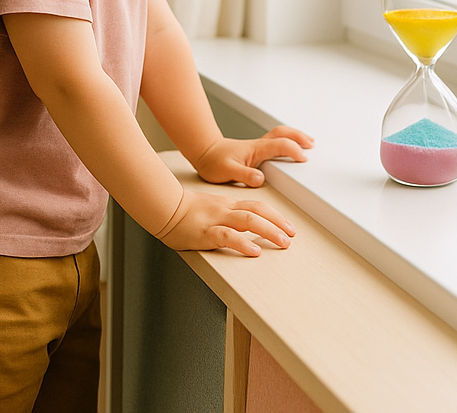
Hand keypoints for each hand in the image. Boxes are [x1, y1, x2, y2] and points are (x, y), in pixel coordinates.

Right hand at [155, 189, 295, 256]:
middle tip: (292, 236)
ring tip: (282, 242)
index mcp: (228, 204)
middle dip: (278, 223)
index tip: (289, 227)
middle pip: (257, 211)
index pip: (257, 206)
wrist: (164, 207)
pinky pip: (227, 236)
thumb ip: (229, 214)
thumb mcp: (213, 208)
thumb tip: (248, 225)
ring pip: (247, 221)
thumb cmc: (186, 211)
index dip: (276, 215)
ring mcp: (216, 220)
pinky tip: (254, 251)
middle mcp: (225, 209)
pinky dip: (243, 243)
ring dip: (268, 231)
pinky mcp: (205, 233)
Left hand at [192, 127, 314, 187]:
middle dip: (298, 136)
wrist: (204, 152)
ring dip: (295, 136)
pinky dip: (287, 140)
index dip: (293, 150)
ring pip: (280, 135)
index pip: (280, 145)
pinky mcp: (256, 149)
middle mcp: (258, 145)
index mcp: (255, 149)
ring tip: (308, 142)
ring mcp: (258, 146)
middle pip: (282, 133)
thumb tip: (260, 178)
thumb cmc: (213, 162)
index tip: (303, 159)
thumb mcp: (226, 171)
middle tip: (312, 143)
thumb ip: (244, 175)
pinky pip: (275, 141)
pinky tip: (289, 148)